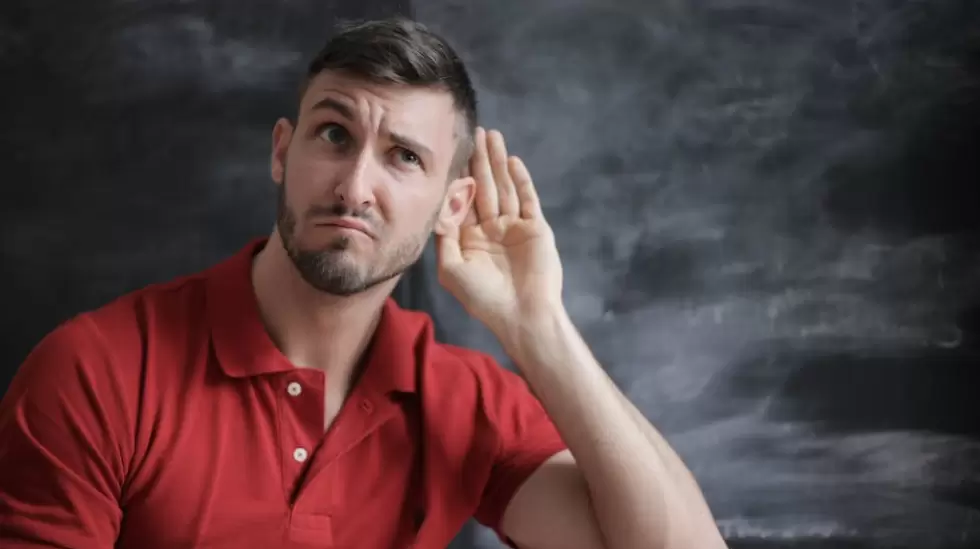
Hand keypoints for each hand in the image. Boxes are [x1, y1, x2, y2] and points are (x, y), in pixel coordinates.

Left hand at [435, 127, 563, 334]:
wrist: (522, 316)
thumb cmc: (483, 298)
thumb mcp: (451, 269)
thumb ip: (443, 236)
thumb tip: (439, 205)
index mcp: (470, 238)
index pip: (463, 200)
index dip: (459, 177)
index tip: (452, 152)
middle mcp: (492, 229)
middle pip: (485, 187)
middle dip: (480, 160)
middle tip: (477, 132)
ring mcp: (515, 227)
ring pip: (505, 188)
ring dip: (499, 162)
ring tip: (493, 136)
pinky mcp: (536, 229)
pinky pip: (528, 199)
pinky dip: (521, 180)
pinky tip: (513, 161)